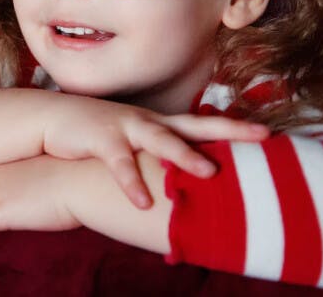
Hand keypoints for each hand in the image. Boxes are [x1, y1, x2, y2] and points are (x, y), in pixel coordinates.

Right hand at [41, 95, 268, 208]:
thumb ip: (158, 155)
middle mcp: (149, 122)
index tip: (269, 133)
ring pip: (161, 139)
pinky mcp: (101, 139)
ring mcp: (126, 127)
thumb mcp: (132, 142)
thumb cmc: (98, 136)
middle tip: (262, 137)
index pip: (204, 124)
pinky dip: (131, 183)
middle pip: (195, 125)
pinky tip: (142, 203)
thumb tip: (187, 179)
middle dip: (229, 132)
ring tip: (209, 173)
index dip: (235, 128)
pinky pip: (119, 163)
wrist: (54, 120)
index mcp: (159, 124)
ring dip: (185, 156)